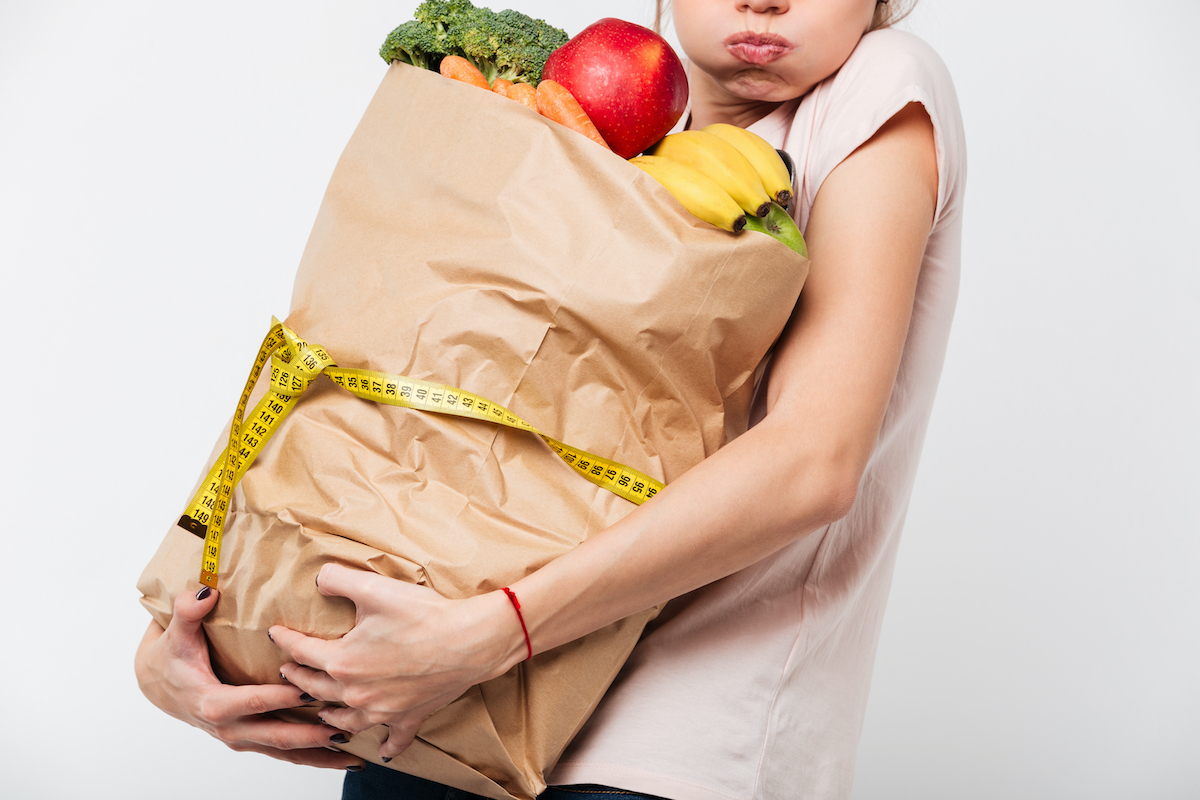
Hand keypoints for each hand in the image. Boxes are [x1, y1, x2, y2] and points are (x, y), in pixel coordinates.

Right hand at [135, 585, 363, 769]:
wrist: (158, 685)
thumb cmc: (171, 657)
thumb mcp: (175, 634)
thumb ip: (187, 612)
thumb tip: (203, 594)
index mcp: (213, 703)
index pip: (254, 701)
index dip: (281, 699)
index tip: (312, 692)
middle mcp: (229, 729)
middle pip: (276, 736)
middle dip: (312, 735)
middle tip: (345, 726)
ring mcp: (241, 738)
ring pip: (284, 753)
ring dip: (318, 755)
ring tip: (353, 757)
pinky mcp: (250, 740)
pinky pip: (284, 753)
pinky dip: (311, 758)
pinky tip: (340, 757)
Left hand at [269, 564, 525, 759]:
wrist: (470, 641)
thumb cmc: (425, 616)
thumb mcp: (374, 588)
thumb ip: (338, 579)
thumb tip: (318, 580)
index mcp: (342, 661)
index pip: (301, 651)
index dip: (285, 639)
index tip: (275, 633)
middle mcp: (356, 693)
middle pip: (315, 687)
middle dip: (297, 677)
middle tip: (288, 670)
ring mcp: (382, 710)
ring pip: (343, 719)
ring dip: (327, 714)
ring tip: (320, 708)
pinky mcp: (408, 717)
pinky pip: (393, 740)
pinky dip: (385, 746)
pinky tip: (381, 751)